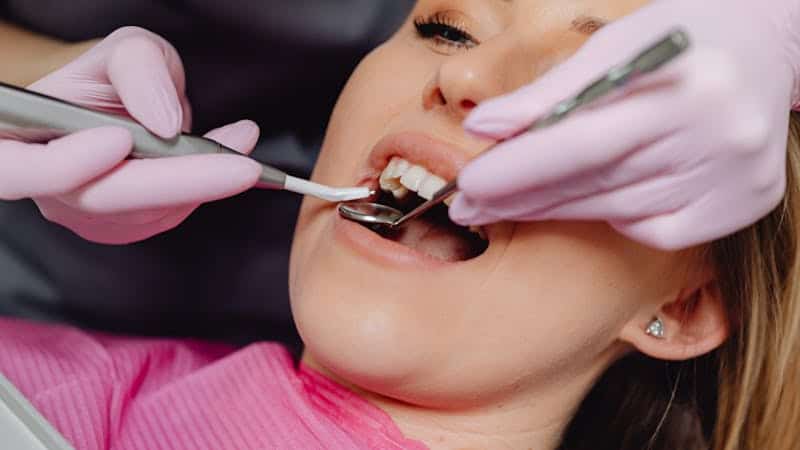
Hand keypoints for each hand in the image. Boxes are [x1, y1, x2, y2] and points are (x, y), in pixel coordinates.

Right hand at [0, 27, 261, 243]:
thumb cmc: (114, 77)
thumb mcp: (129, 51)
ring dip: (202, 181)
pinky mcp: (118, 227)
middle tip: (241, 165)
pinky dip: (203, 190)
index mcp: (18, 136)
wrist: (122, 103)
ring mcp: (79, 212)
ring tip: (240, 140)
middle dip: (179, 181)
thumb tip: (163, 121)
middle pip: (103, 198)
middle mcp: (43, 184)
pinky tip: (226, 160)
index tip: (120, 139)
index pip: (18, 170)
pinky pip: (164, 218)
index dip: (64, 166)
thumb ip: (141, 70)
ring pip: (143, 213)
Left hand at [449, 0, 799, 249]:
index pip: (582, 142)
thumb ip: (548, 92)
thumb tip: (482, 128)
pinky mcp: (745, 204)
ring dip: (552, 211)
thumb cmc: (679, 36)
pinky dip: (613, 219)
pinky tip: (588, 202)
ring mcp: (736, 178)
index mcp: (686, 86)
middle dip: (520, 198)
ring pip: (617, 211)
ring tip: (504, 207)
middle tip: (468, 207)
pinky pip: (656, 231)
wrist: (770, 44)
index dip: (518, 169)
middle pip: (594, 183)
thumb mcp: (613, 44)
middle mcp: (719, 138)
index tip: (466, 185)